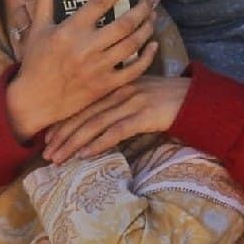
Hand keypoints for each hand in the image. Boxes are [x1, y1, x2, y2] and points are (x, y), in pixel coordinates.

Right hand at [6, 0, 158, 139]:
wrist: (35, 100)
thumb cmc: (35, 62)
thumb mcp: (37, 28)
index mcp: (71, 30)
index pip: (102, 1)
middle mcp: (88, 47)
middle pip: (125, 22)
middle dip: (143, 7)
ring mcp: (99, 68)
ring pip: (133, 44)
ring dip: (147, 27)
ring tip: (152, 16)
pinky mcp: (106, 85)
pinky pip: (134, 70)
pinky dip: (147, 56)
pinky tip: (153, 45)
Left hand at [41, 75, 190, 162]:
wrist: (196, 99)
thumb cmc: (165, 101)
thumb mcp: (136, 96)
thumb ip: (116, 104)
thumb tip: (95, 124)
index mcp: (113, 84)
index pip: (81, 104)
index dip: (62, 121)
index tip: (47, 138)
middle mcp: (118, 91)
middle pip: (83, 115)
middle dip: (62, 135)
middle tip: (46, 154)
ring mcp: (131, 102)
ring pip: (94, 124)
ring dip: (74, 143)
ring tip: (58, 158)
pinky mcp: (144, 115)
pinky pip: (116, 131)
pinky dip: (98, 143)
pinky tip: (85, 154)